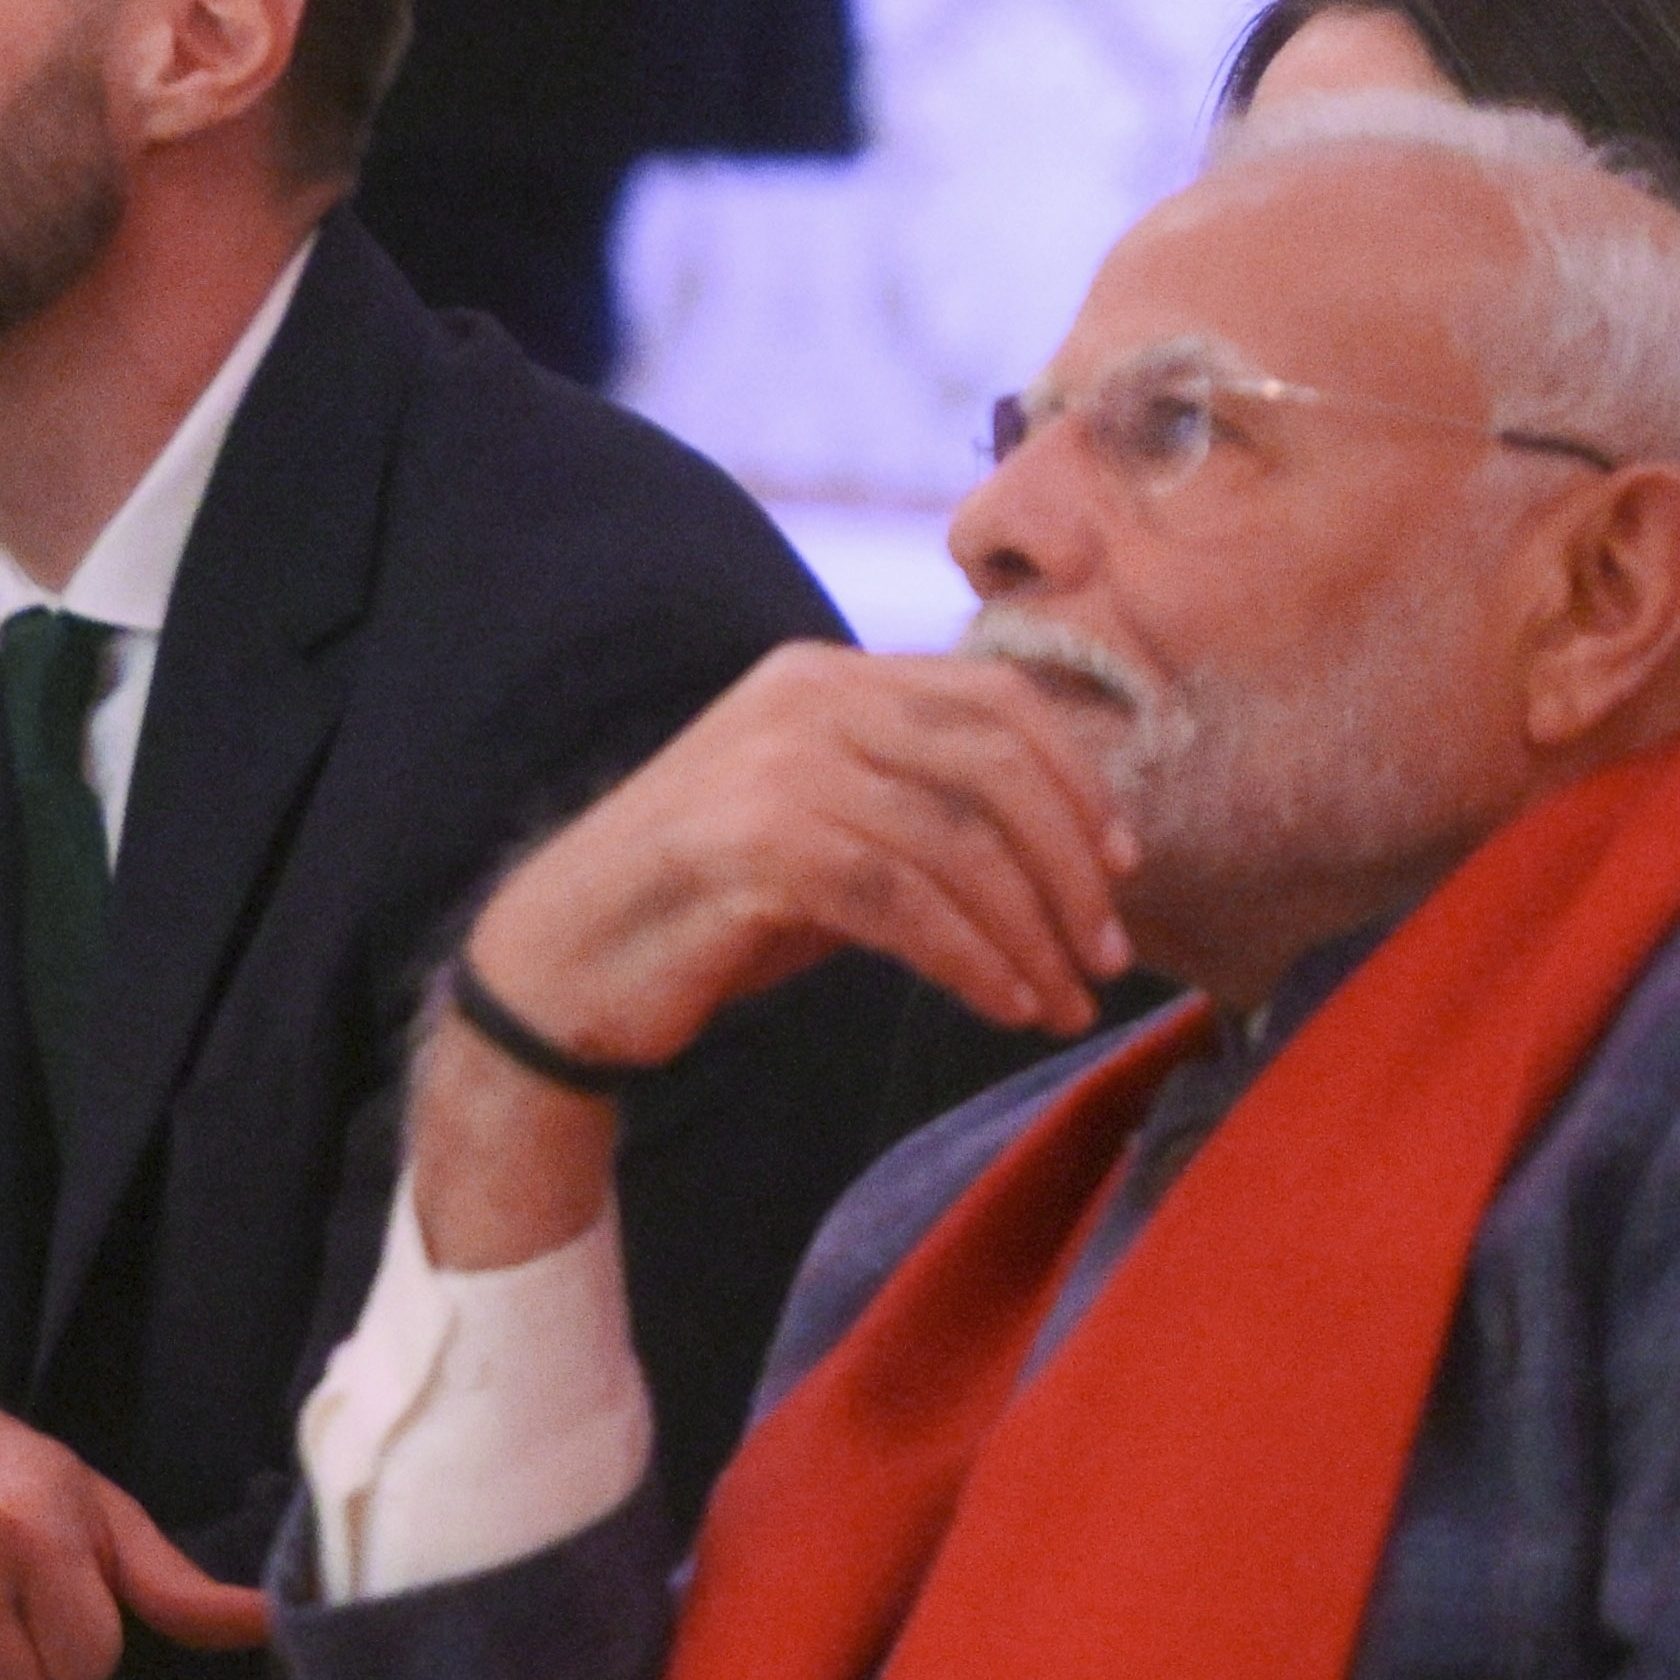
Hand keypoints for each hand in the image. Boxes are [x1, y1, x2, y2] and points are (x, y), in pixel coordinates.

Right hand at [411, 647, 1138, 1268]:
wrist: (556, 964)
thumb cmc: (700, 909)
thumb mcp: (822, 826)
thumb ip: (916, 803)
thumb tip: (1067, 843)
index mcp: (823, 676)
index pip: (996, 701)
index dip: (1080, 785)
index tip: (1123, 872)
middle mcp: (803, 699)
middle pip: (995, 765)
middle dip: (1071, 870)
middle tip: (1108, 956)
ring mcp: (774, 766)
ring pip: (959, 841)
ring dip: (1030, 934)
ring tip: (1061, 1001)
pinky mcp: (753, 845)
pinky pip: (905, 903)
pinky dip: (971, 959)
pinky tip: (1000, 1003)